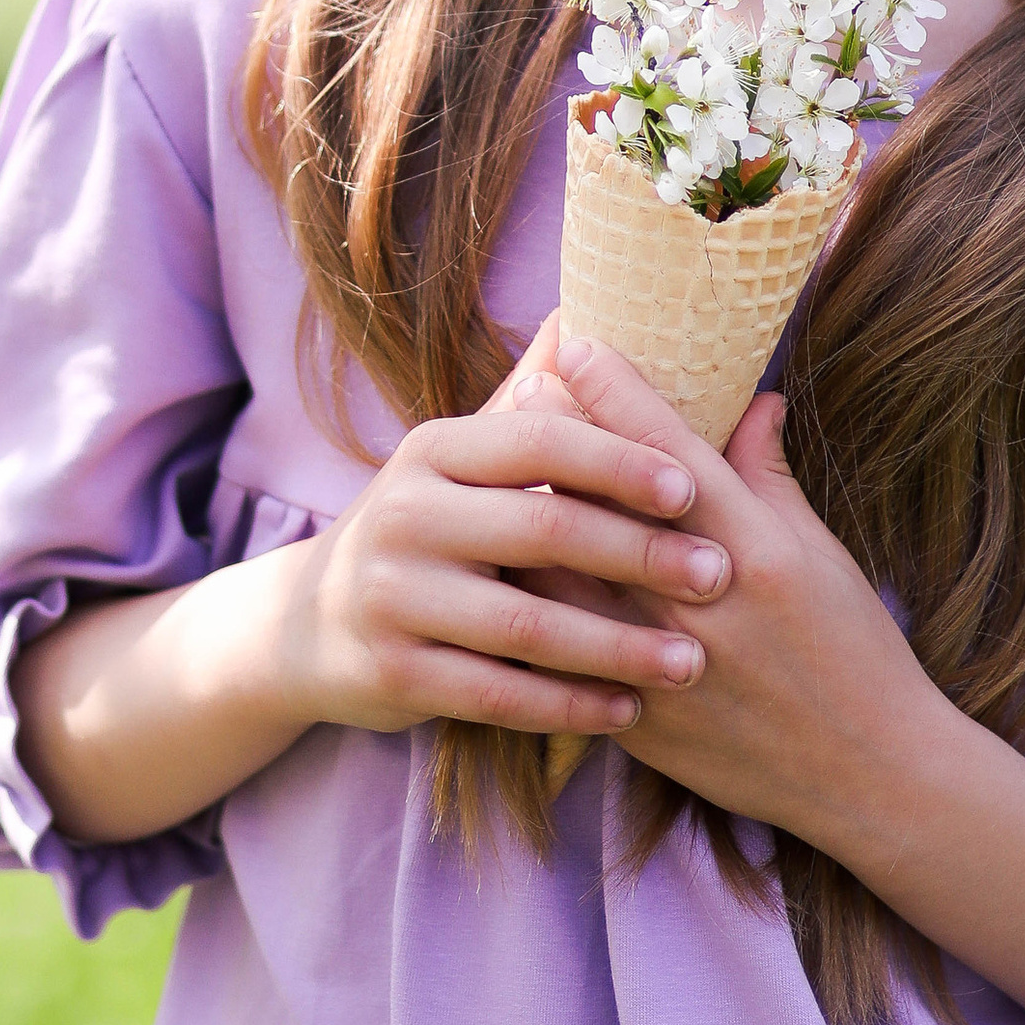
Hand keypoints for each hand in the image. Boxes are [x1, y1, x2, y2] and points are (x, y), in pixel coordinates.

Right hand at [279, 317, 734, 741]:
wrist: (307, 624)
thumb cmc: (424, 528)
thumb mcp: (458, 460)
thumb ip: (525, 400)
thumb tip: (582, 314)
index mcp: (433, 450)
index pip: (539, 439)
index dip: (618, 460)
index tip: (691, 488)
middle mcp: (405, 514)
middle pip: (544, 528)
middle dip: (641, 553)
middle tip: (717, 575)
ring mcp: (392, 597)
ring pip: (527, 625)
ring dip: (619, 646)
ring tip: (691, 660)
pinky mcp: (392, 673)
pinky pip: (497, 694)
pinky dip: (568, 705)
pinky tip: (627, 709)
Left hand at [530, 332, 941, 849]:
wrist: (871, 774)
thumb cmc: (856, 650)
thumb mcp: (822, 554)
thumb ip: (771, 477)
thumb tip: (753, 399)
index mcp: (757, 549)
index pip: (670, 452)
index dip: (618, 393)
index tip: (577, 344)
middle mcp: (704, 602)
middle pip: (605, 507)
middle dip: (558, 442)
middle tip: (520, 388)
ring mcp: (665, 665)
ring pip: (567, 581)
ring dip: (530, 523)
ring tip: (496, 476)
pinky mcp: (640, 721)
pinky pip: (565, 661)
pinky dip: (534, 612)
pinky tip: (503, 576)